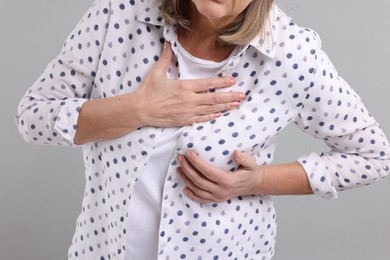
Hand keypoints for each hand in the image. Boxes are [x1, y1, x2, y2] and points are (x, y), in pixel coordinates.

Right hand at [132, 41, 246, 127]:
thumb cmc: (148, 91)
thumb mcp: (157, 72)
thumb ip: (166, 58)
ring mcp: (187, 112)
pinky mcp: (183, 121)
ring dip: (224, 107)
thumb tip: (168, 43)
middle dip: (230, 96)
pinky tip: (219, 114)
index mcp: (184, 87)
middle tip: (242, 96)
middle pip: (214, 98)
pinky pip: (201, 119)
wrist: (140, 110)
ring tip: (236, 105)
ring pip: (210, 109)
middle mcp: (189, 100)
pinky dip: (211, 116)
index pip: (208, 84)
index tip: (233, 81)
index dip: (222, 82)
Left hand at [177, 150, 263, 203]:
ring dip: (186, 179)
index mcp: (228, 181)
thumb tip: (236, 153)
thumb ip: (244, 158)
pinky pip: (201, 199)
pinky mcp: (216, 200)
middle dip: (187, 168)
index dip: (196, 162)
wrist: (253, 184)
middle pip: (199, 180)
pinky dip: (191, 195)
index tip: (188, 153)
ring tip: (179, 168)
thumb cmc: (250, 171)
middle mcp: (221, 191)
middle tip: (180, 157)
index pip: (208, 171)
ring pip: (197, 190)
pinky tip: (184, 188)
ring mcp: (218, 197)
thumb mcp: (251, 163)